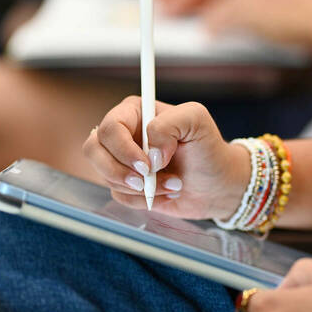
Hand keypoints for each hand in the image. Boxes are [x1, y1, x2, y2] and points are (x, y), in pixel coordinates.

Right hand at [82, 96, 249, 218]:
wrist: (217, 184)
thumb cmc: (208, 149)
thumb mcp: (197, 121)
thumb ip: (170, 124)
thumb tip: (150, 153)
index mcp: (136, 111)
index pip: (110, 127)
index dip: (123, 149)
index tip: (147, 165)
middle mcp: (123, 134)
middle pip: (94, 150)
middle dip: (119, 171)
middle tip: (147, 180)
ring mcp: (121, 160)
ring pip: (105, 175)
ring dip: (140, 187)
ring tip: (172, 183)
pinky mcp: (125, 184)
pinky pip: (118, 195)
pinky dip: (143, 200)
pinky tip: (165, 192)